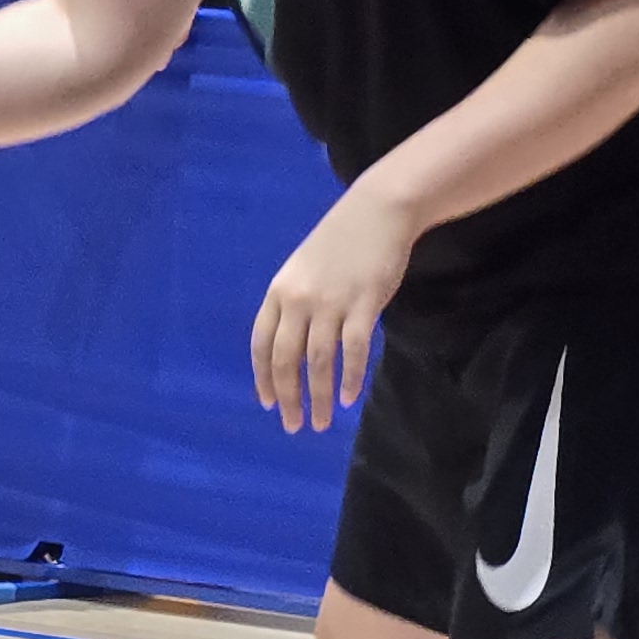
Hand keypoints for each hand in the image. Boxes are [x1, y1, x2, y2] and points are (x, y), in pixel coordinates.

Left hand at [252, 185, 418, 433]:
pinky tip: (349, 399)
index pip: (262, 343)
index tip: (267, 403)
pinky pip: (353, 351)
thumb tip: (290, 346)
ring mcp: (331, 303)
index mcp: (279, 292)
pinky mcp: (364, 305)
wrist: (376, 212)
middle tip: (293, 425)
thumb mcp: (302, 270)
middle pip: (287, 359)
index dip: (263, 376)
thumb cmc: (339, 242)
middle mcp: (299, 300)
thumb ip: (293, 304)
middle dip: (288, 397)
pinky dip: (350, 378)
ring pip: (319, 362)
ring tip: (321, 422)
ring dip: (319, 397)